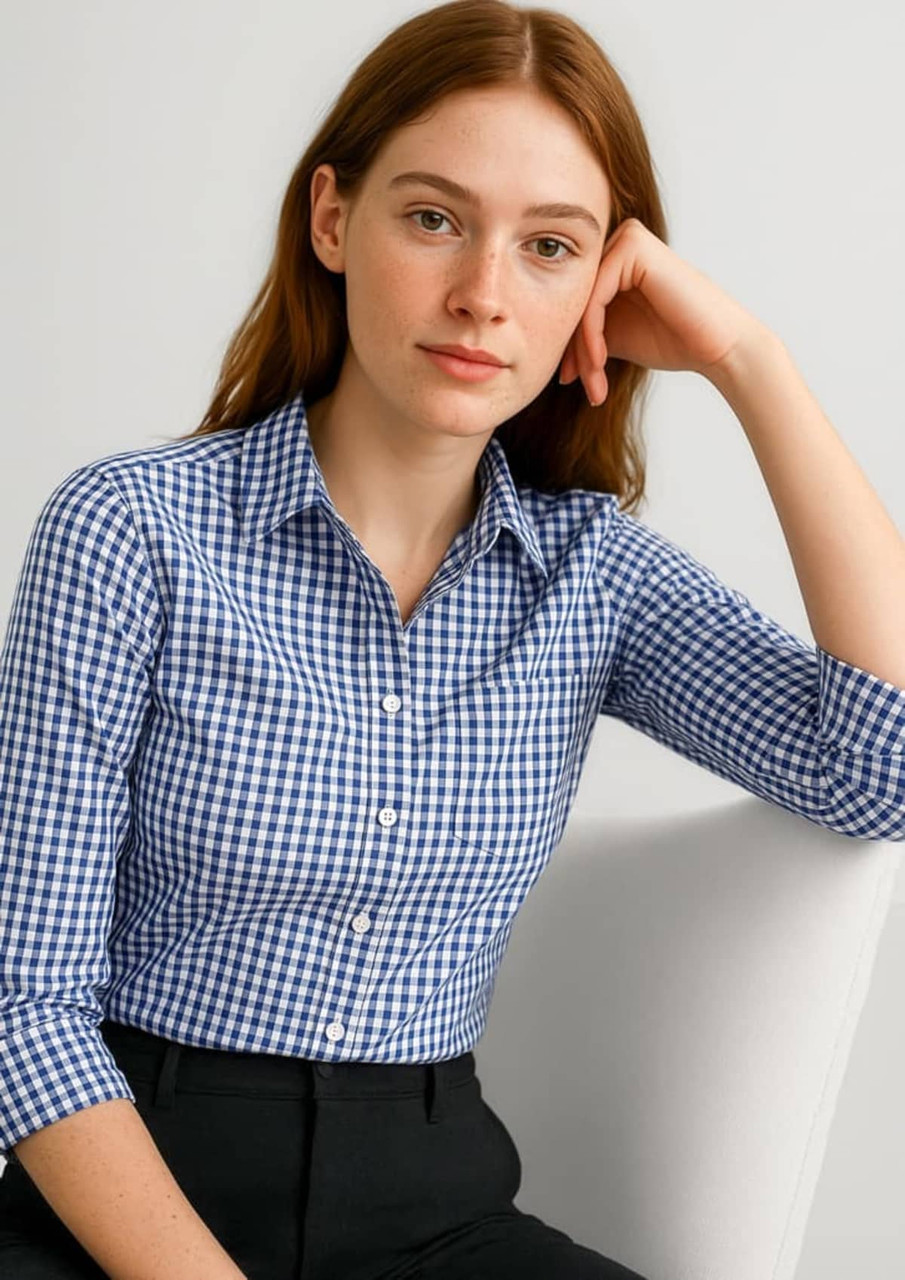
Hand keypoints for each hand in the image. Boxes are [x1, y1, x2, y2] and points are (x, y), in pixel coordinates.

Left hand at [558, 218, 770, 404]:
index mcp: (614, 260)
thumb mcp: (614, 336)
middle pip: (572, 300)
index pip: (574, 302)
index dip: (568, 344)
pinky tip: (599, 363)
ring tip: (593, 383)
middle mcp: (619, 243)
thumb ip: (584, 330)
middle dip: (573, 350)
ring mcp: (627, 239)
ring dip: (581, 349)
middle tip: (579, 386)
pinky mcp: (634, 247)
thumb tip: (543, 344)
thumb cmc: (672, 341)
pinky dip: (591, 336)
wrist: (717, 347)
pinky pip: (594, 298)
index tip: (570, 380)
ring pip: (580, 302)